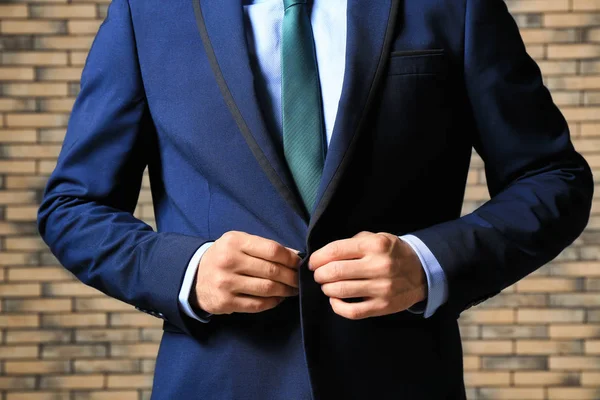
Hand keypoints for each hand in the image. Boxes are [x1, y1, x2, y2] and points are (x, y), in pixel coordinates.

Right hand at [192, 230, 300, 314]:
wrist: (194, 276)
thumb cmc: (224, 256)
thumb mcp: (240, 243)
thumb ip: (265, 247)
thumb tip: (295, 256)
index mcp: (235, 242)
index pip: (272, 250)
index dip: (291, 258)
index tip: (299, 264)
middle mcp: (229, 261)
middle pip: (272, 271)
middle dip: (291, 277)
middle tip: (299, 280)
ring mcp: (226, 283)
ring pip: (267, 289)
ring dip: (285, 291)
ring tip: (292, 290)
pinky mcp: (226, 302)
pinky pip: (257, 304)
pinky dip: (273, 302)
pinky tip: (278, 298)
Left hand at [308, 231, 426, 319]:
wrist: (422, 271)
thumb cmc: (393, 253)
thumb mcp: (377, 237)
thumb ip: (353, 242)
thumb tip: (324, 254)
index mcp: (375, 245)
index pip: (335, 250)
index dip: (317, 258)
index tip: (313, 262)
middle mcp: (378, 266)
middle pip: (334, 272)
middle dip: (319, 274)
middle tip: (319, 275)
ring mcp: (381, 288)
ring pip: (340, 291)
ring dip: (326, 289)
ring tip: (327, 285)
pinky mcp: (383, 306)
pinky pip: (352, 311)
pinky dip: (337, 306)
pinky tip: (335, 300)